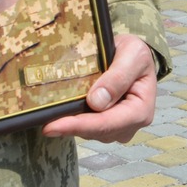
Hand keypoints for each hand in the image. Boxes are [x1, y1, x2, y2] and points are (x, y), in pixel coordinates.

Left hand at [43, 34, 158, 143]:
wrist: (132, 56)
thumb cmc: (134, 53)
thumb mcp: (133, 53)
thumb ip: (119, 75)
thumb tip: (97, 102)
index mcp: (141, 110)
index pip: (108, 123)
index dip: (80, 126)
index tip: (52, 126)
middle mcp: (130, 124)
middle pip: (96, 132)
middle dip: (71, 127)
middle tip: (44, 123)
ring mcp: (117, 128)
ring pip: (89, 133)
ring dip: (71, 124)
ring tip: (52, 115)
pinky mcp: (105, 126)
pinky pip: (86, 128)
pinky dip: (73, 121)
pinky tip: (61, 113)